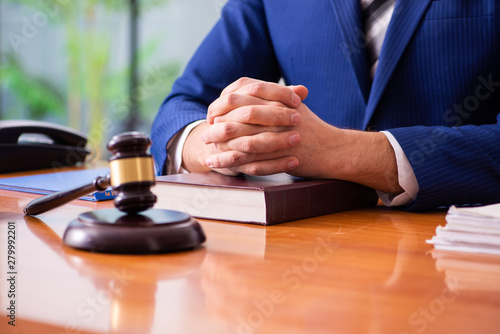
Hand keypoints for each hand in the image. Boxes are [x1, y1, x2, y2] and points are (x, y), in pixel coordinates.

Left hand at [184, 77, 402, 192]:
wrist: (334, 149)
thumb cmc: (313, 128)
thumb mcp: (294, 106)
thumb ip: (273, 97)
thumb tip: (248, 90)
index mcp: (278, 99)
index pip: (244, 92)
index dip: (224, 101)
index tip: (213, 111)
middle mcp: (276, 114)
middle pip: (237, 114)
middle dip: (217, 123)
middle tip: (205, 131)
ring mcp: (278, 135)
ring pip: (239, 138)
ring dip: (219, 143)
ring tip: (206, 148)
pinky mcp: (278, 155)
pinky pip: (247, 159)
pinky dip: (229, 162)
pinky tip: (216, 163)